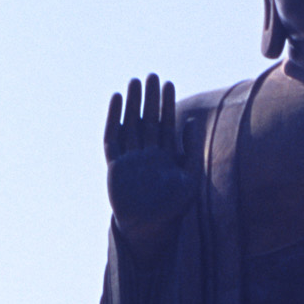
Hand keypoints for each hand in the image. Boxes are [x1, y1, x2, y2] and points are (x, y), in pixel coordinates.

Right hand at [104, 74, 196, 244]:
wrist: (150, 228)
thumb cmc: (173, 207)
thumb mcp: (189, 178)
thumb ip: (190, 150)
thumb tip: (190, 122)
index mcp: (164, 156)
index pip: (165, 123)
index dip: (166, 104)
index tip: (168, 83)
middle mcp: (147, 154)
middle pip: (146, 119)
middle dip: (149, 98)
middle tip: (151, 76)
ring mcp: (130, 158)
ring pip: (130, 124)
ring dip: (131, 104)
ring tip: (133, 82)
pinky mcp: (115, 165)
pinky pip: (113, 138)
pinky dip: (114, 119)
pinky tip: (116, 101)